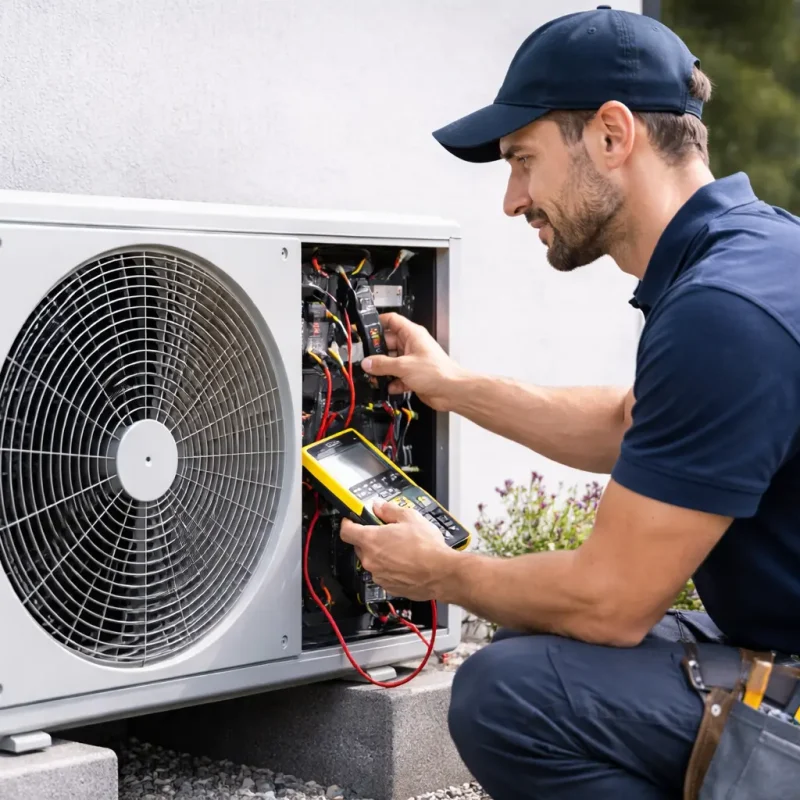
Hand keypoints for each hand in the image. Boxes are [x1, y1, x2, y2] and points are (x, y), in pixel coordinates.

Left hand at [339, 499, 454, 599]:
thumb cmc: (427, 548)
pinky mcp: (389, 587)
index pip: (346, 531)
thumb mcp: (410, 517)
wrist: (441, 573)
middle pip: (360, 546)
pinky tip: (406, 562)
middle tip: (386, 532)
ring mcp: (379, 575)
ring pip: (373, 561)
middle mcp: (371, 560)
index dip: (348, 523)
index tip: (352, 520)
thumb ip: (390, 510)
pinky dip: (390, 568)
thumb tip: (380, 506)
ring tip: (402, 548)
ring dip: (381, 554)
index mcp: (371, 540)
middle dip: (370, 538)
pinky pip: (383, 574)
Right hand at [362, 312, 467, 410]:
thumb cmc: (438, 372)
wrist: (451, 391)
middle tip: (366, 360)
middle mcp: (412, 346)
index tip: (365, 329)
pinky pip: (397, 376)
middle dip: (376, 353)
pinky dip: (392, 382)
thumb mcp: (404, 366)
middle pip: (388, 344)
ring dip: (383, 370)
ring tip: (375, 376)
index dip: (377, 322)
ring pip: (391, 362)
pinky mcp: (413, 375)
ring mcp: (412, 361)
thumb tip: (368, 363)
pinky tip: (389, 386)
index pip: (391, 321)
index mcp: (412, 334)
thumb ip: (382, 364)